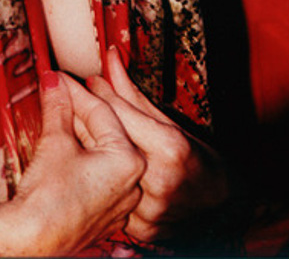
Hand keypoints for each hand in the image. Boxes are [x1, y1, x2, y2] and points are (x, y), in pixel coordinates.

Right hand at [0, 70, 144, 255]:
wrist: (29, 242)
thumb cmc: (46, 197)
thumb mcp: (55, 142)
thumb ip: (58, 107)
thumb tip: (53, 81)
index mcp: (128, 160)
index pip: (100, 113)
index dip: (75, 91)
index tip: (58, 79)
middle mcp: (132, 183)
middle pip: (105, 133)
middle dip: (80, 110)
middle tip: (59, 89)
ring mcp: (120, 203)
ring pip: (103, 155)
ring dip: (82, 134)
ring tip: (60, 113)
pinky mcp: (105, 216)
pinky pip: (99, 177)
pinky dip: (84, 159)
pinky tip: (68, 146)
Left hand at [85, 48, 229, 243]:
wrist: (220, 207)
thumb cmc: (196, 159)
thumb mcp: (168, 122)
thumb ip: (133, 94)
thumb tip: (111, 60)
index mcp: (169, 147)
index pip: (120, 113)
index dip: (99, 92)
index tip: (86, 80)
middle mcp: (158, 178)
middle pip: (105, 141)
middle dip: (82, 117)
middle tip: (67, 100)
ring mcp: (149, 207)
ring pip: (101, 172)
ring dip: (84, 150)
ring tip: (73, 133)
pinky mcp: (140, 228)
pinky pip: (109, 200)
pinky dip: (98, 183)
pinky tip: (88, 170)